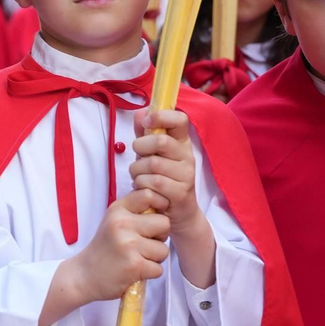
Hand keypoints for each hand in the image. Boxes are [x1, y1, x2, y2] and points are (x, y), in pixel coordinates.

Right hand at [64, 189, 170, 304]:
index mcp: (118, 210)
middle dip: (160, 236)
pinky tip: (135, 271)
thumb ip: (135, 211)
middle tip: (143, 244)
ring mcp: (129, 244)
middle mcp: (122, 224)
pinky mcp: (134, 265)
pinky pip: (159, 268)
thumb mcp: (113, 221)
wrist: (84, 276)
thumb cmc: (104, 249)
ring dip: (155, 258)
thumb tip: (165, 202)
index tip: (154, 218)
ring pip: (163, 249)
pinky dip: (150, 273)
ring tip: (137, 258)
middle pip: (164, 223)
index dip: (160, 204)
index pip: (149, 194)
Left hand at [131, 108, 203, 237]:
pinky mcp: (181, 193)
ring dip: (137, 171)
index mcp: (182, 142)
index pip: (180, 119)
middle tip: (137, 157)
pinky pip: (154, 183)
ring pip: (153, 165)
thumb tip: (140, 112)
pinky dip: (142, 185)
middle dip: (141, 147)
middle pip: (161, 141)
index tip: (148, 121)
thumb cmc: (162, 179)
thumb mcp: (151, 154)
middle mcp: (187, 156)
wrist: (177, 213)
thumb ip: (145, 133)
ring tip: (138, 177)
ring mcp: (186, 175)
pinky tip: (143, 188)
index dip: (162, 116)